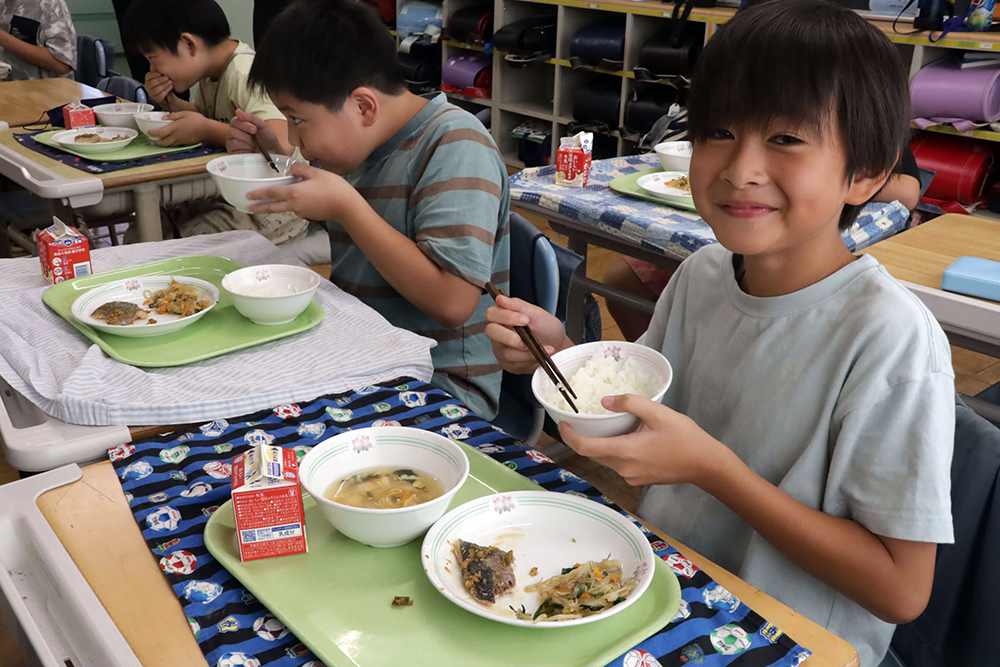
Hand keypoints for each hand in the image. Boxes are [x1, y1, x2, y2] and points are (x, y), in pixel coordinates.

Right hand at [144, 70, 175, 108]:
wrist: (169, 96)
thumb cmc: (165, 84)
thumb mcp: (162, 76)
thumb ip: (160, 70)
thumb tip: (157, 61)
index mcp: (148, 80)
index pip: (148, 76)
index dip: (153, 74)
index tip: (160, 73)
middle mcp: (148, 87)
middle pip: (152, 83)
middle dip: (160, 80)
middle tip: (167, 77)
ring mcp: (152, 94)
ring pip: (156, 89)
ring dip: (164, 85)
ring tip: (170, 82)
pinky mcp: (157, 99)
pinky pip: (161, 95)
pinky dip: (166, 90)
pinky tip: (171, 87)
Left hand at [148, 111, 206, 145]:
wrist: (207, 130)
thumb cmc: (196, 120)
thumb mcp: (183, 113)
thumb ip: (172, 116)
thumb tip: (164, 118)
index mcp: (174, 128)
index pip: (159, 133)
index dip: (152, 133)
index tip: (149, 132)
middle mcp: (176, 136)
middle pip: (163, 142)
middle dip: (157, 142)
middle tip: (154, 139)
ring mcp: (180, 141)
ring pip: (169, 144)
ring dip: (163, 143)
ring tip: (161, 140)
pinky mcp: (185, 143)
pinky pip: (175, 144)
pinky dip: (171, 143)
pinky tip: (171, 139)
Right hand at [227, 109, 284, 155]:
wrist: (273, 152)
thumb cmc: (267, 138)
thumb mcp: (262, 126)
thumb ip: (251, 118)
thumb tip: (238, 111)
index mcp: (238, 124)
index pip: (234, 121)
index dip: (244, 125)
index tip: (254, 129)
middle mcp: (232, 133)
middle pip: (232, 132)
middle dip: (247, 136)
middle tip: (256, 140)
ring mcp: (231, 144)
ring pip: (234, 142)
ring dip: (248, 145)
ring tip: (255, 146)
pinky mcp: (233, 155)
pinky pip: (236, 152)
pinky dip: (246, 152)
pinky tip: (251, 152)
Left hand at [247, 162, 363, 219]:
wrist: (347, 207)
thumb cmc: (333, 188)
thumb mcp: (316, 172)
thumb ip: (300, 169)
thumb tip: (290, 169)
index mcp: (294, 193)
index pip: (272, 194)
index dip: (259, 194)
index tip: (248, 195)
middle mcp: (295, 205)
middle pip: (273, 207)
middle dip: (260, 207)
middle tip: (249, 207)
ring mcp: (302, 212)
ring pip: (286, 207)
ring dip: (279, 204)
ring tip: (278, 196)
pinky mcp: (309, 215)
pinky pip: (298, 208)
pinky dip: (295, 203)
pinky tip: (304, 197)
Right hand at [484, 295, 568, 373]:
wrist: (557, 346)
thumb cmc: (546, 328)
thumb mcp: (537, 314)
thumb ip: (519, 306)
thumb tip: (500, 299)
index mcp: (503, 316)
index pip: (492, 314)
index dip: (506, 317)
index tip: (525, 320)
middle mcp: (498, 333)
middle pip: (491, 332)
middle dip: (510, 337)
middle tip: (526, 339)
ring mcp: (501, 349)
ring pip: (504, 352)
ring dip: (525, 351)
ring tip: (540, 347)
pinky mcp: (508, 363)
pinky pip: (514, 363)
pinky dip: (529, 359)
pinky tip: (538, 355)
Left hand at [559, 395, 728, 486]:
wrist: (706, 465)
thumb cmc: (685, 437)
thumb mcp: (658, 413)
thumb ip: (630, 404)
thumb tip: (605, 401)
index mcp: (625, 452)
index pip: (586, 447)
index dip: (569, 436)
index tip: (562, 424)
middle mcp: (624, 469)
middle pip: (593, 454)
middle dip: (582, 438)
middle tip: (578, 420)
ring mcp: (631, 477)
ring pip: (605, 459)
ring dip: (599, 444)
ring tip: (600, 425)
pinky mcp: (638, 479)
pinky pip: (617, 464)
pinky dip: (613, 450)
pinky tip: (623, 437)